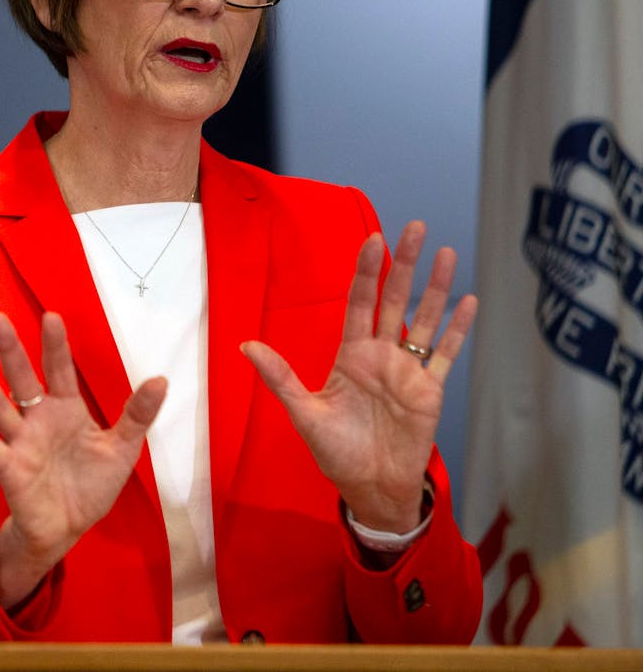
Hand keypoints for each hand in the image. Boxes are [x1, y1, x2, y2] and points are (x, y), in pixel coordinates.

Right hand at [0, 310, 165, 607]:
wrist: (68, 528)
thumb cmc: (91, 485)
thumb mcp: (122, 450)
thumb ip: (137, 415)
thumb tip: (161, 379)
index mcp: (67, 410)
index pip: (60, 371)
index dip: (55, 345)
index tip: (51, 316)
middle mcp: (39, 419)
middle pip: (22, 378)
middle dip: (10, 349)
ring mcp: (21, 441)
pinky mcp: (8, 466)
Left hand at [240, 221, 477, 532]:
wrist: (370, 487)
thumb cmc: (336, 451)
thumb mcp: (304, 412)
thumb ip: (281, 377)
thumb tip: (247, 346)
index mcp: (351, 356)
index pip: (360, 303)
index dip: (367, 272)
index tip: (373, 239)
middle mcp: (381, 356)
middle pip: (395, 300)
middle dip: (404, 264)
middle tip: (415, 227)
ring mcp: (408, 371)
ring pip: (424, 319)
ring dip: (435, 287)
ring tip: (445, 253)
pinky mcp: (430, 391)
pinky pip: (445, 354)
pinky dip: (456, 329)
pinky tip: (468, 301)